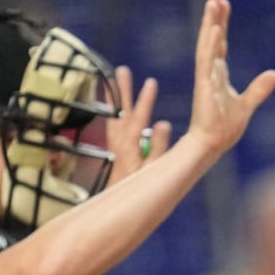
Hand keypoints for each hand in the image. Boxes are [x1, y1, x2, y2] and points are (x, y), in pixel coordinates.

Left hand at [106, 65, 170, 183]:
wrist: (118, 204)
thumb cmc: (139, 188)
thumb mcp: (154, 171)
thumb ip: (159, 148)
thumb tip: (164, 124)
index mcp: (130, 147)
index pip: (139, 119)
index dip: (145, 100)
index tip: (151, 83)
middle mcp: (120, 143)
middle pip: (121, 112)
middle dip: (124, 91)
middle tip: (122, 70)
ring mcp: (115, 145)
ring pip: (114, 116)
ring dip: (114, 98)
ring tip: (113, 80)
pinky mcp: (114, 149)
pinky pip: (111, 124)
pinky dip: (112, 112)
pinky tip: (114, 106)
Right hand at [186, 0, 274, 158]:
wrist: (212, 145)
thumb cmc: (224, 128)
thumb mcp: (248, 104)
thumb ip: (260, 88)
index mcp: (218, 74)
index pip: (220, 44)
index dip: (221, 24)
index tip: (222, 5)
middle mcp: (210, 72)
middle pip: (212, 38)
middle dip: (213, 16)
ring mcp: (206, 77)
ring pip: (207, 43)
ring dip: (210, 23)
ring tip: (212, 2)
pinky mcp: (204, 85)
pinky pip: (207, 60)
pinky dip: (211, 44)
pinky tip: (215, 29)